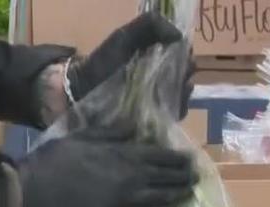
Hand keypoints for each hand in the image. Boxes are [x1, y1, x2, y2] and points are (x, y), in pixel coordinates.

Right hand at [10, 131, 197, 206]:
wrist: (30, 194)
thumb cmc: (51, 160)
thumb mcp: (80, 137)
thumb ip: (109, 133)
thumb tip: (135, 128)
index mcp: (120, 156)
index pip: (158, 156)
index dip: (176, 159)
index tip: (190, 159)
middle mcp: (127, 180)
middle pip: (162, 179)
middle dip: (181, 178)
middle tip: (196, 177)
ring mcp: (120, 202)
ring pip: (157, 199)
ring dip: (175, 196)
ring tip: (189, 194)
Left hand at [69, 13, 194, 117]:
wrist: (83, 92)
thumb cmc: (103, 63)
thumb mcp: (124, 37)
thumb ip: (151, 24)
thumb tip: (180, 36)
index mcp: (155, 57)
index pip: (181, 54)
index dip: (185, 53)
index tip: (183, 53)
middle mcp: (160, 78)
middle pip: (185, 73)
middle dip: (187, 70)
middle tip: (182, 71)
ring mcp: (159, 99)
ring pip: (184, 93)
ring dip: (186, 89)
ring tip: (180, 87)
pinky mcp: (156, 119)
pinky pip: (176, 114)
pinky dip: (180, 107)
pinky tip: (175, 102)